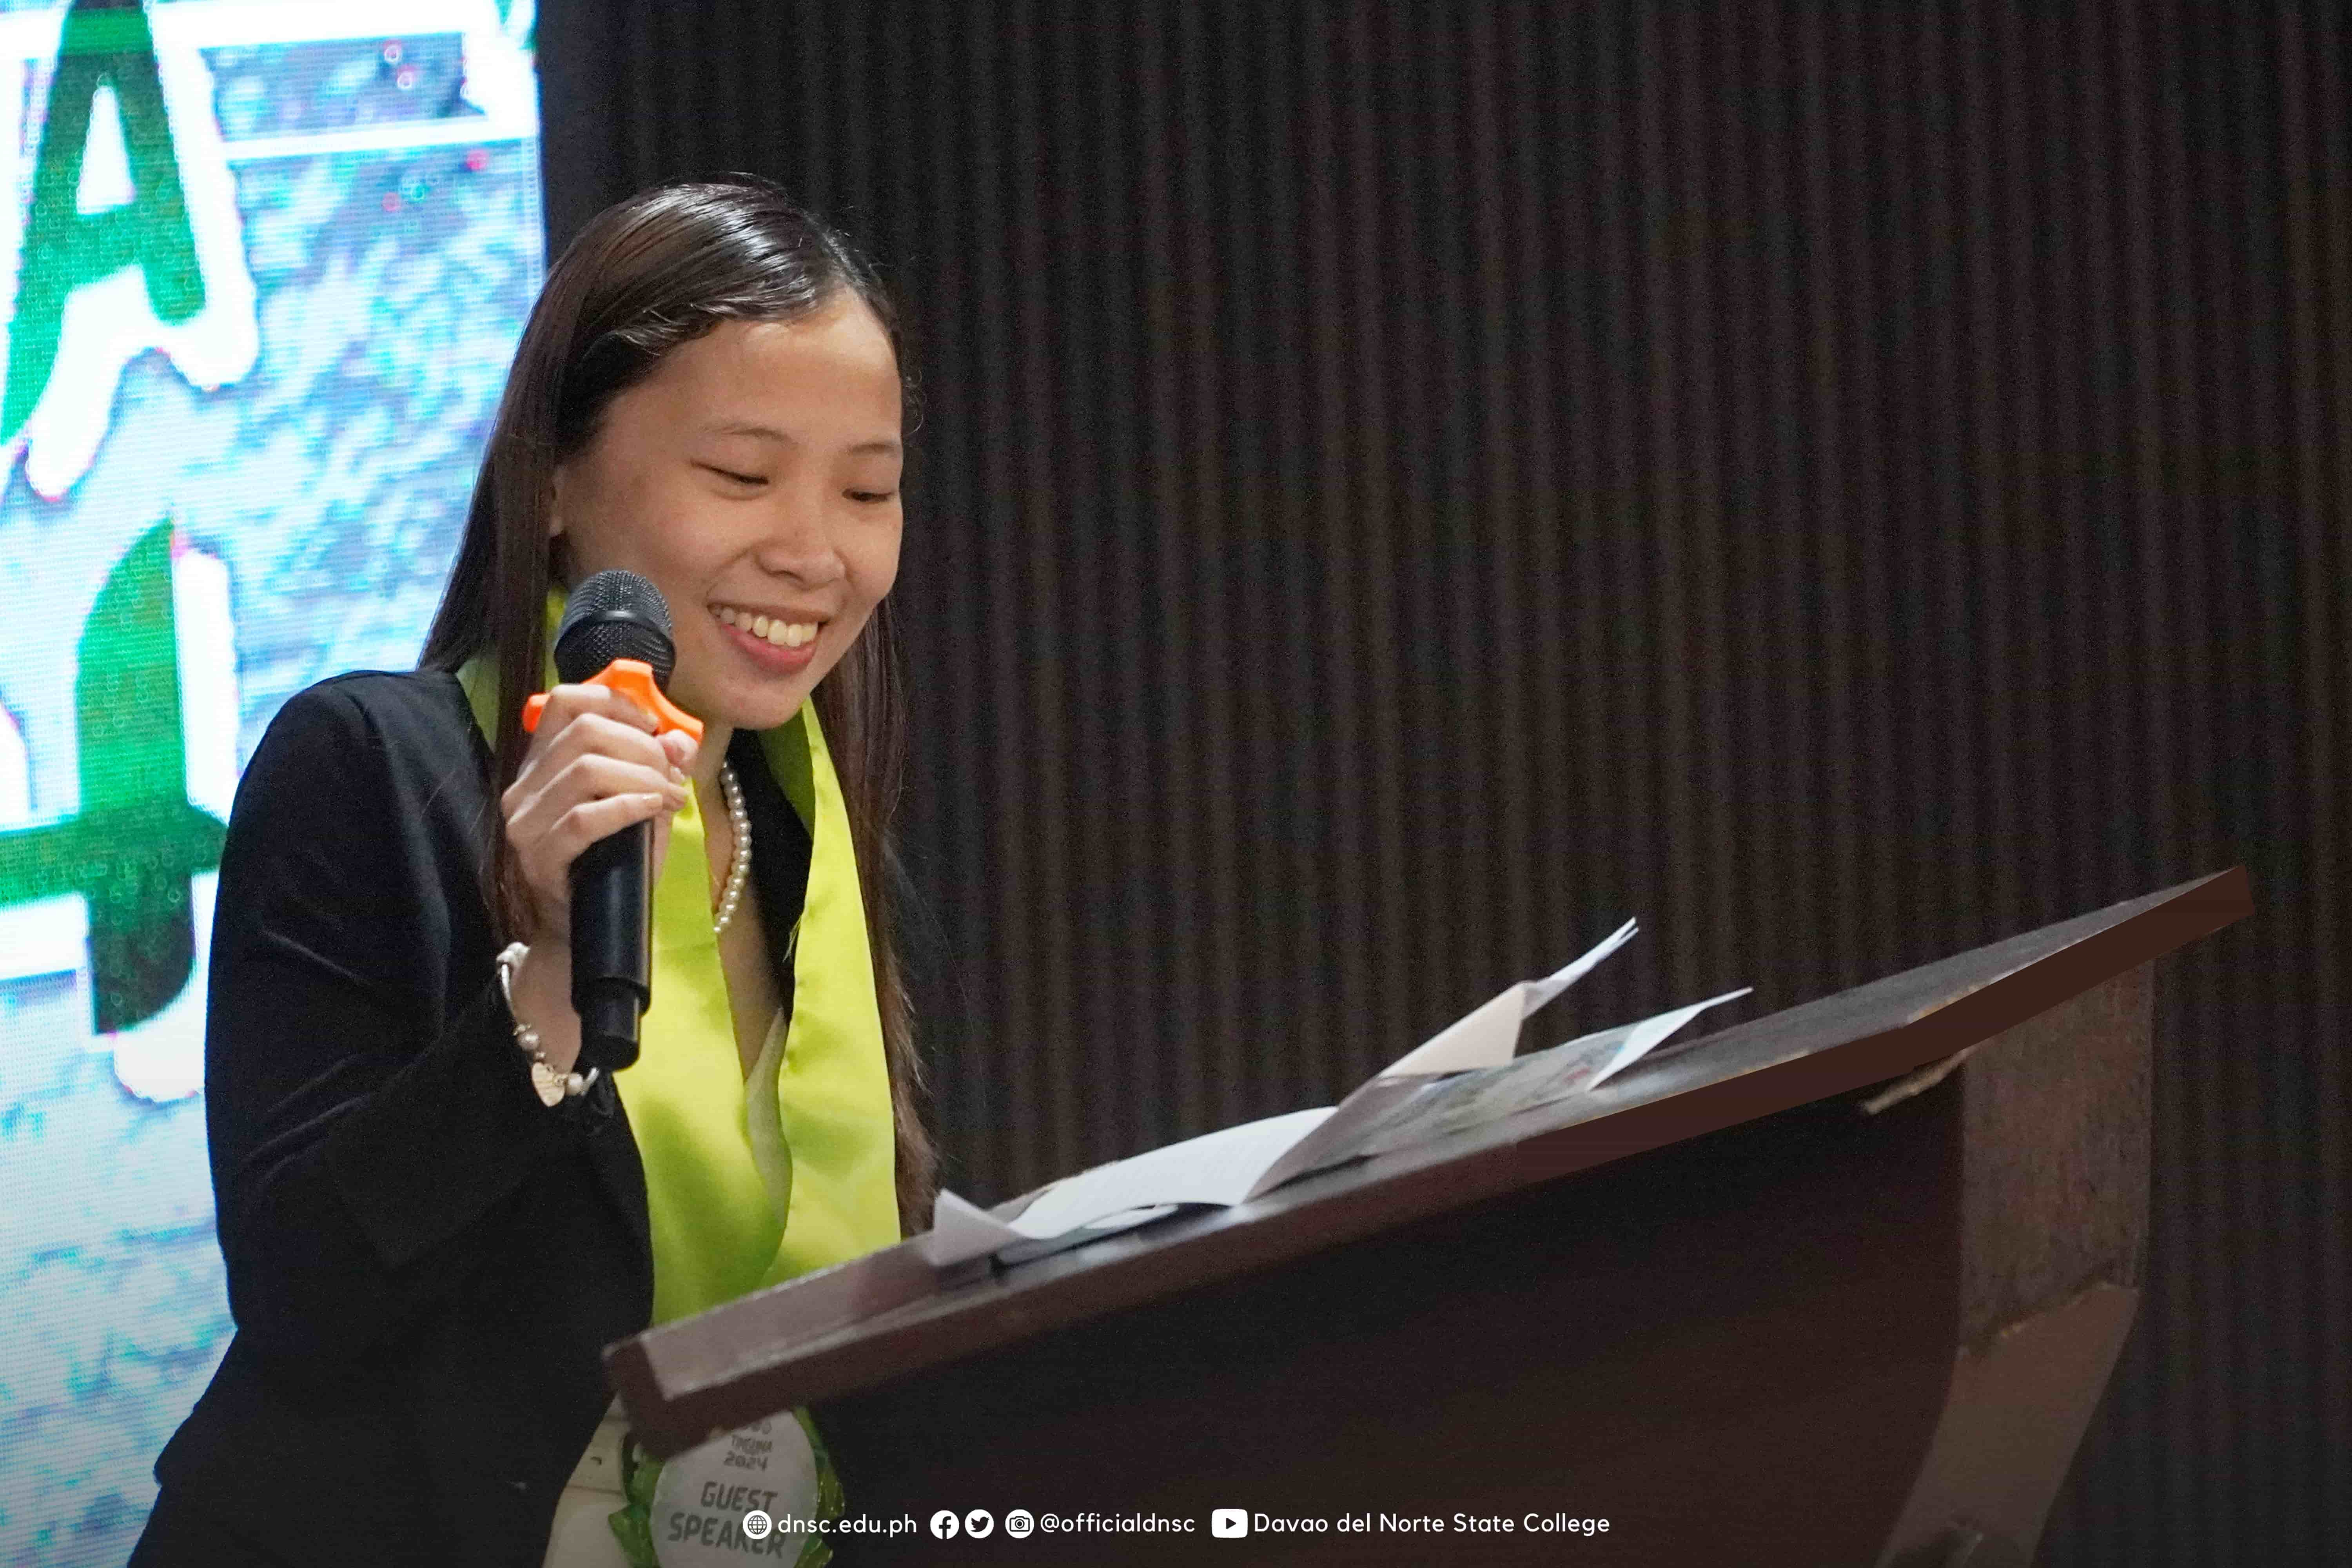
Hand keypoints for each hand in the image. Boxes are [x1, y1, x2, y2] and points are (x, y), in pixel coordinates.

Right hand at [500, 682, 698, 947]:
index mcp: (543, 762)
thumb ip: (660, 767)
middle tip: (670, 777)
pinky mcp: (538, 857)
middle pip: (585, 731)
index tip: (653, 728)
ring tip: (668, 799)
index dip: (616, 703)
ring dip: (642, 778)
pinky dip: (626, 808)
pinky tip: (652, 810)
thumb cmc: (615, 861)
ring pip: (586, 770)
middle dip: (642, 748)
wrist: (588, 928)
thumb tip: (679, 739)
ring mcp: (525, 822)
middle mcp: (524, 786)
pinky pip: (584, 818)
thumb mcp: (643, 804)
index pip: (565, 702)